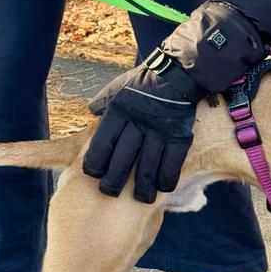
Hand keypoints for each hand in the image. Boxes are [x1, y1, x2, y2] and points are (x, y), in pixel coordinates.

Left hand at [83, 55, 204, 203]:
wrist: (179, 73)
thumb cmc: (144, 82)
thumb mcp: (119, 86)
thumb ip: (104, 100)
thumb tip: (91, 112)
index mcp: (119, 110)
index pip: (103, 143)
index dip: (96, 162)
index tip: (93, 175)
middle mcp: (138, 122)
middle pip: (123, 159)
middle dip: (114, 180)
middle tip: (110, 193)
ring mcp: (160, 130)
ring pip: (147, 166)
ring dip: (143, 186)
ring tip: (140, 198)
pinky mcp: (179, 136)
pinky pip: (172, 163)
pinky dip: (167, 178)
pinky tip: (163, 188)